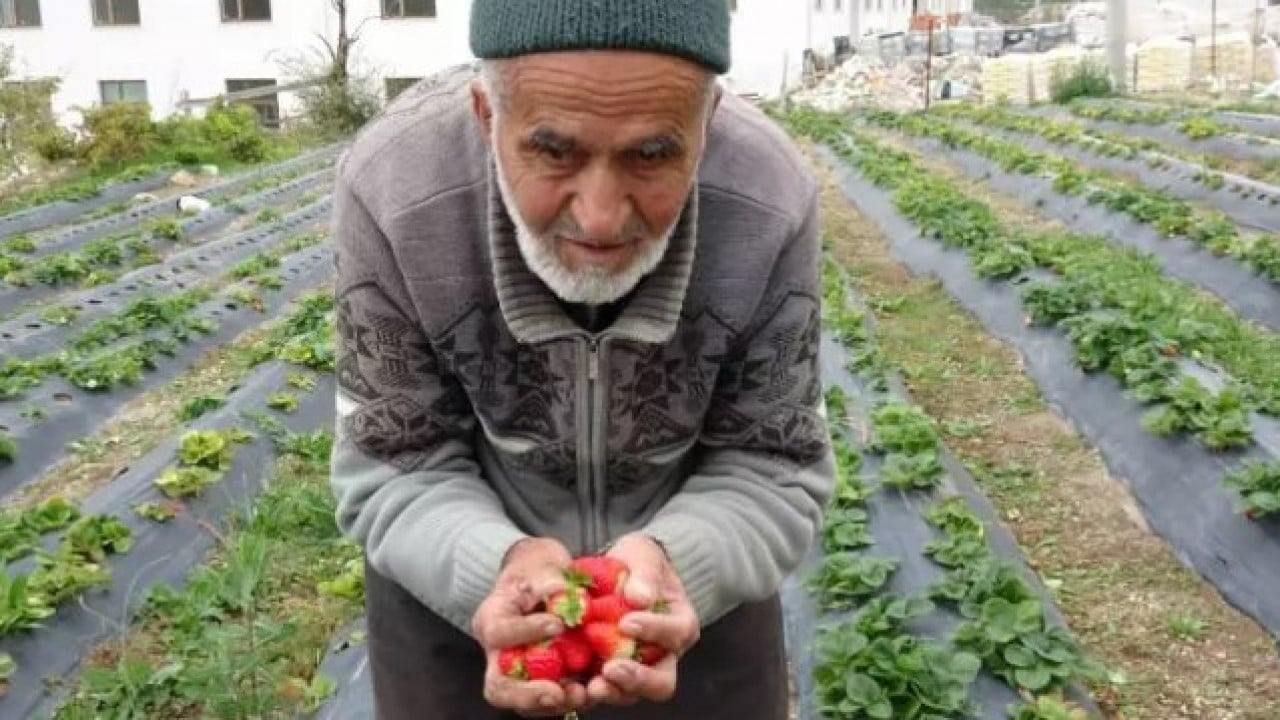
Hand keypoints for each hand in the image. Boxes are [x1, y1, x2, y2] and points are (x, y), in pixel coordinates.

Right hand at [472, 537, 587, 717]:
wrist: (542, 585)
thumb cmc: (538, 572)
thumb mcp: (540, 566)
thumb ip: (548, 580)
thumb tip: (560, 593)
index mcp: (491, 619)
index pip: (499, 632)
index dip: (526, 631)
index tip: (558, 624)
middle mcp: (497, 654)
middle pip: (499, 685)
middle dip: (528, 694)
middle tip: (558, 692)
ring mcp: (518, 673)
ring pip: (522, 702)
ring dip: (551, 703)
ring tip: (580, 695)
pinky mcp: (540, 682)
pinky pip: (548, 701)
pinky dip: (567, 700)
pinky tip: (590, 691)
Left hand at [586, 533, 700, 707]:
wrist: (617, 573)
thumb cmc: (637, 563)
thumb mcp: (645, 555)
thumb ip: (646, 574)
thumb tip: (640, 597)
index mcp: (679, 624)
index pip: (675, 633)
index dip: (653, 631)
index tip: (626, 623)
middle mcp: (663, 655)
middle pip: (661, 681)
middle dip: (637, 679)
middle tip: (611, 669)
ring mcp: (636, 670)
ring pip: (632, 693)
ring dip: (612, 692)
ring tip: (591, 686)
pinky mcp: (608, 675)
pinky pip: (602, 690)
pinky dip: (588, 692)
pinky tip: (573, 686)